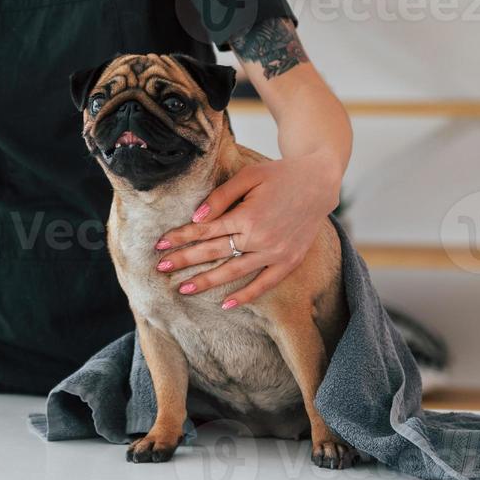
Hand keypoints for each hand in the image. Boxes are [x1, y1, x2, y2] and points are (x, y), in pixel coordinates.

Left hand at [153, 150, 341, 307]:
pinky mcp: (289, 261)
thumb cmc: (280, 175)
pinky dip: (246, 296)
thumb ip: (220, 198)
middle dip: (185, 260)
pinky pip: (264, 284)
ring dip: (207, 281)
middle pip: (214, 252)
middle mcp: (260, 238)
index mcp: (247, 215)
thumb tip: (196, 218)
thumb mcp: (248, 176)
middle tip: (161, 268)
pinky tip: (225, 304)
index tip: (160, 244)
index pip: (205, 231)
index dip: (181, 237)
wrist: (319, 183)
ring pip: (234, 272)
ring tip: (183, 289)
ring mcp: (275, 253)